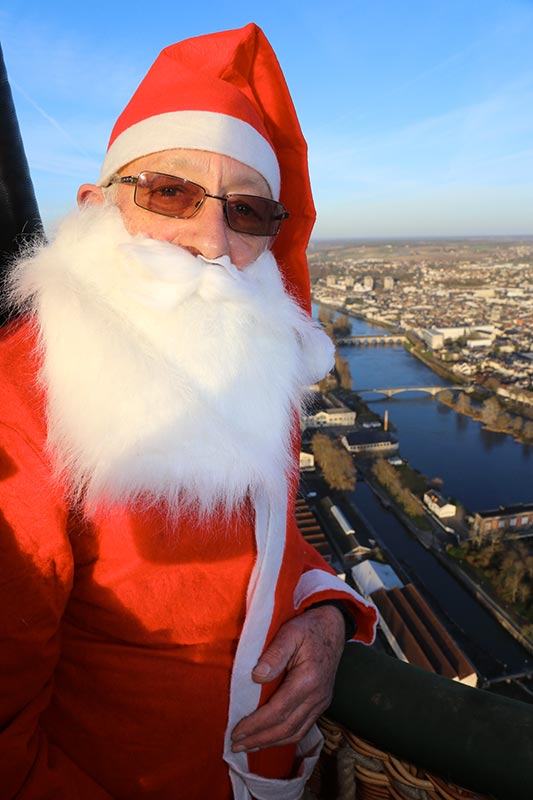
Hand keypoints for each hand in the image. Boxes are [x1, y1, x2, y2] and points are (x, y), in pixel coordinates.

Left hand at [231, 604, 344, 752]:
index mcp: (308, 680)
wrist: (332, 627)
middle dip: (259, 739)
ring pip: (295, 733)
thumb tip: (257, 677)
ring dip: (270, 743)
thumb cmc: (308, 628)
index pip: (278, 711)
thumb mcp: (290, 632)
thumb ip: (274, 654)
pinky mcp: (321, 703)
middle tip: (236, 746)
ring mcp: (321, 702)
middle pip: (286, 728)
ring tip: (248, 746)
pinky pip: (302, 728)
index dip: (256, 725)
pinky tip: (269, 738)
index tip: (236, 732)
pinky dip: (284, 737)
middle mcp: (317, 696)